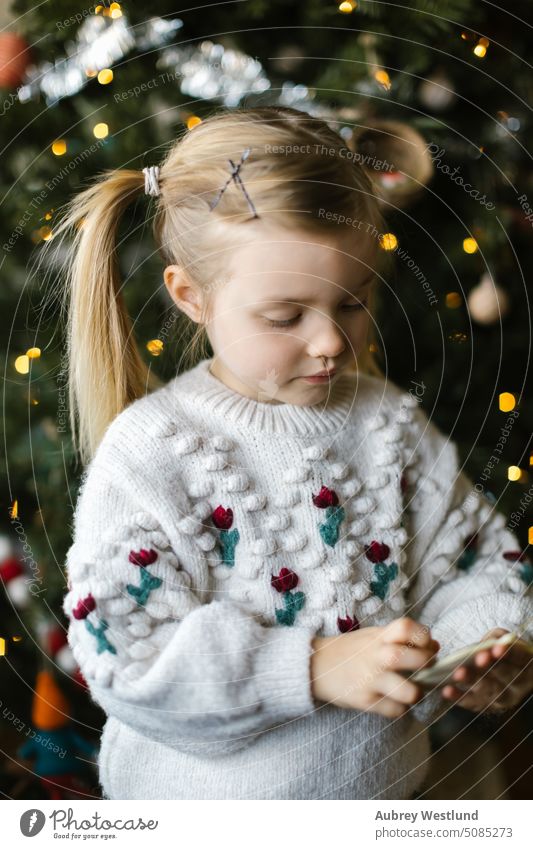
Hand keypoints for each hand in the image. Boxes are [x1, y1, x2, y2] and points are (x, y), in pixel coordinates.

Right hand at [311, 617, 439, 718]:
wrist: (315, 666)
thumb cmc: (351, 651)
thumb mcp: (372, 636)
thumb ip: (399, 640)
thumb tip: (435, 646)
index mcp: (379, 636)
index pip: (407, 627)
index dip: (424, 636)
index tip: (427, 645)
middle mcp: (376, 656)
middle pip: (416, 659)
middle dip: (427, 666)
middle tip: (425, 670)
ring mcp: (371, 679)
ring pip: (410, 692)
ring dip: (417, 694)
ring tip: (411, 691)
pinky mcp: (365, 701)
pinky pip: (395, 711)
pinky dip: (399, 709)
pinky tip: (393, 702)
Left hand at [441, 628, 532, 712]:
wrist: (505, 671)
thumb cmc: (502, 650)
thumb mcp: (503, 639)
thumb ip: (496, 638)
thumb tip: (485, 644)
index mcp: (526, 663)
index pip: (519, 657)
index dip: (508, 653)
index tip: (496, 650)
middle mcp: (518, 684)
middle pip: (505, 676)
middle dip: (490, 668)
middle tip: (478, 659)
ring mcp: (505, 698)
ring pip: (490, 692)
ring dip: (473, 682)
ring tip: (458, 674)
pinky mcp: (489, 707)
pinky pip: (474, 704)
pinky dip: (460, 698)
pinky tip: (447, 691)